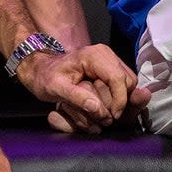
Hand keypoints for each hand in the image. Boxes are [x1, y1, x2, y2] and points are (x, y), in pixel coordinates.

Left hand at [15, 43, 150, 133]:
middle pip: (128, 83)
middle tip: (99, 113)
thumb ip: (77, 98)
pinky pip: (124, 88)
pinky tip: (99, 103)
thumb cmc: (47, 77)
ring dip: (116, 101)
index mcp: (93, 55)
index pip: (118, 78)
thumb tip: (98, 109)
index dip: (119, 101)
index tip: (111, 117)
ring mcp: (110, 61)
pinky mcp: (111, 70)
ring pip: (128, 86)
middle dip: (116, 102)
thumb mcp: (55, 88)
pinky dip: (115, 99)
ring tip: (96, 107)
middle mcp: (106, 55)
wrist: (43, 70)